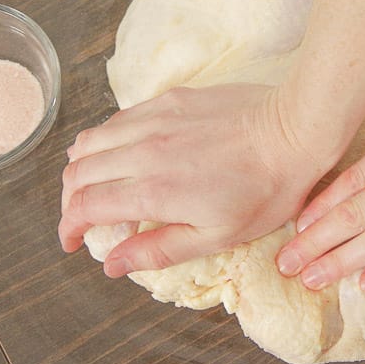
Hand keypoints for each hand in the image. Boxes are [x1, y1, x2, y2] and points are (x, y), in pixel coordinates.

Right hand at [59, 84, 325, 276]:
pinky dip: (106, 139)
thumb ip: (159, 249)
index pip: (85, 206)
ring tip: (95, 185)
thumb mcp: (217, 236)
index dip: (69, 227)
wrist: (295, 130)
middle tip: (82, 218)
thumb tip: (112, 264)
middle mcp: (143, 151)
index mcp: (152, 191)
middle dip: (70, 200)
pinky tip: (124, 153)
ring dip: (82, 166)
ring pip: (90, 140)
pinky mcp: (169, 99)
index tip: (73, 242)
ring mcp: (154, 119)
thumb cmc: (265, 190)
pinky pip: (118, 118)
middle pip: (78, 172)